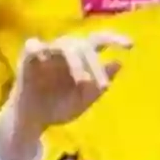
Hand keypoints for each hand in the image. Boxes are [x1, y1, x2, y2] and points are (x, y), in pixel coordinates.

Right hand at [0, 32, 132, 159]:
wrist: (32, 120)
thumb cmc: (59, 106)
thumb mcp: (84, 100)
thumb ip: (100, 83)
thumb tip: (119, 63)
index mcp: (81, 56)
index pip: (99, 40)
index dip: (115, 39)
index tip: (131, 46)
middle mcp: (65, 49)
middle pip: (84, 44)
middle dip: (95, 64)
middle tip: (101, 86)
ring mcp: (47, 51)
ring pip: (65, 45)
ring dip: (77, 62)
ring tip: (83, 82)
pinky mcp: (28, 56)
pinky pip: (34, 46)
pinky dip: (40, 50)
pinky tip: (46, 60)